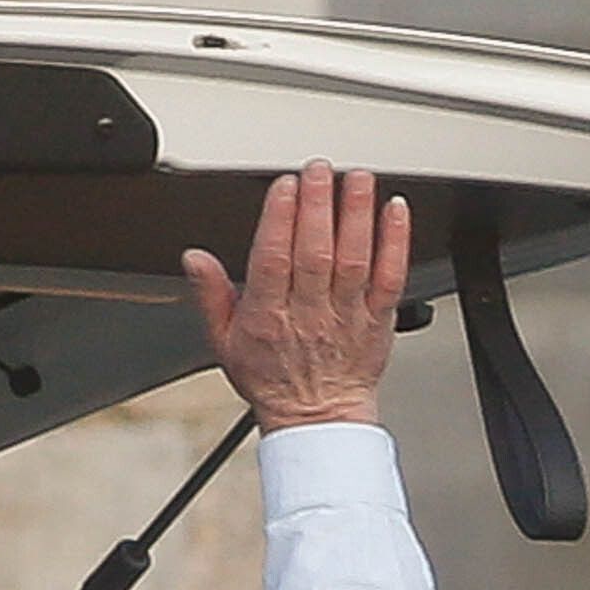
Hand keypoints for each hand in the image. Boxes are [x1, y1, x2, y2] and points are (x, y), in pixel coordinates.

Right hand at [182, 167, 404, 428]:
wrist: (317, 419)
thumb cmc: (272, 381)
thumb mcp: (224, 343)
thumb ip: (210, 295)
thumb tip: (194, 258)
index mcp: (268, 316)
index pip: (273, 259)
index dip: (279, 219)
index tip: (285, 186)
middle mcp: (309, 313)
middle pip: (314, 252)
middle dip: (318, 205)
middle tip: (320, 170)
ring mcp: (347, 315)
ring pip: (353, 259)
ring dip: (356, 215)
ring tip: (357, 179)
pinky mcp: (378, 319)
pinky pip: (389, 277)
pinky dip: (395, 243)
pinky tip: (395, 212)